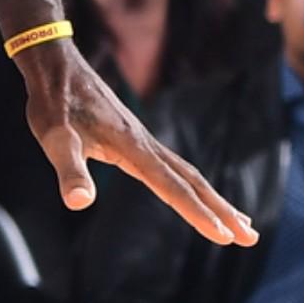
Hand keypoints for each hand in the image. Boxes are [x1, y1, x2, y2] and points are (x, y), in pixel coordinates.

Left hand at [19, 40, 250, 243]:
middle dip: (222, 210)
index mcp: (132, 147)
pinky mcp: (134, 137)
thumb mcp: (54, 139)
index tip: (223, 236)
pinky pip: (173, 165)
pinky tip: (194, 192)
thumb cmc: (52, 102)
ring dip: (214, 199)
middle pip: (193, 181)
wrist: (55, 65)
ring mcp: (143, 139)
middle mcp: (145, 143)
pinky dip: (192, 184)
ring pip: (187, 173)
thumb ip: (69, 170)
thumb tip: (79, 202)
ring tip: (240, 222)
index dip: (197, 214)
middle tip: (251, 238)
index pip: (172, 187)